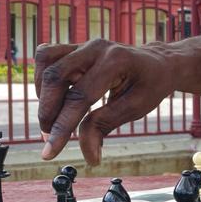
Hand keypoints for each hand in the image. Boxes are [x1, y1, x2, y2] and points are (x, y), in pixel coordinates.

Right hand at [34, 39, 174, 164]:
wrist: (157, 63)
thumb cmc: (150, 85)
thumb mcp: (136, 108)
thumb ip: (106, 126)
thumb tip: (88, 156)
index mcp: (116, 61)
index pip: (80, 96)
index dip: (62, 127)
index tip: (49, 152)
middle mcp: (96, 48)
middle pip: (56, 76)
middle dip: (47, 112)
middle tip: (49, 137)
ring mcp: (84, 44)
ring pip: (46, 62)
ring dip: (42, 95)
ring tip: (52, 119)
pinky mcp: (75, 47)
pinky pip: (47, 58)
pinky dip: (43, 80)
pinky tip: (53, 99)